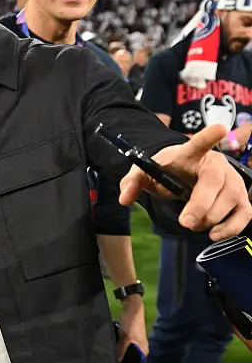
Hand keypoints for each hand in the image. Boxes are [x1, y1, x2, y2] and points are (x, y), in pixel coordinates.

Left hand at [116, 294, 147, 360]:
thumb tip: (117, 361)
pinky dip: (118, 346)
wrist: (132, 307)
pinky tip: (111, 348)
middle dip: (121, 360)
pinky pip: (123, 345)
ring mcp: (136, 342)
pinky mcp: (130, 337)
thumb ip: (122, 349)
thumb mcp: (126, 337)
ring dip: (119, 353)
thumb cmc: (132, 323)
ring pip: (126, 351)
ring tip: (108, 357)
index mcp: (144, 350)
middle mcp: (141, 348)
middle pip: (130, 358)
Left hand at [119, 124, 251, 240]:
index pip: (199, 143)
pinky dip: (230, 228)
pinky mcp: (241, 198)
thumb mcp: (144, 173)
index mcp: (191, 153)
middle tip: (184, 222)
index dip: (209, 136)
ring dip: (211, 218)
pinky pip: (244, 214)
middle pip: (215, 181)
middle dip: (201, 205)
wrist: (182, 175)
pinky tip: (213, 234)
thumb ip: (132, 182)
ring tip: (192, 224)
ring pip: (231, 199)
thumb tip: (124, 199)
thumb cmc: (166, 171)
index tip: (220, 128)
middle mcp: (216, 163)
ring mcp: (232, 180)